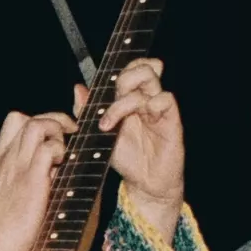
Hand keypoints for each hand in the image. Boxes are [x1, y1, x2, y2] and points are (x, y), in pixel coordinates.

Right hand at [0, 107, 72, 250]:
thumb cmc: (6, 221)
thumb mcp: (13, 189)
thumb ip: (31, 173)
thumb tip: (55, 167)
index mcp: (4, 158)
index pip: (14, 121)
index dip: (38, 119)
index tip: (54, 134)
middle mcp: (9, 157)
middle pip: (27, 117)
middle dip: (54, 120)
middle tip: (68, 137)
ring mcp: (19, 166)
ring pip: (37, 125)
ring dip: (57, 132)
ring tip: (63, 153)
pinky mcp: (31, 179)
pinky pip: (48, 149)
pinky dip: (60, 152)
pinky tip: (61, 168)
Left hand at [97, 55, 185, 225]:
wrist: (145, 183)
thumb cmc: (126, 158)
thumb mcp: (99, 134)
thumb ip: (88, 112)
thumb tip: (78, 88)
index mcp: (130, 99)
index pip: (130, 69)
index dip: (120, 69)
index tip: (103, 86)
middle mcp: (146, 99)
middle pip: (141, 67)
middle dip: (122, 80)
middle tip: (109, 104)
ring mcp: (159, 108)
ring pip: (150, 78)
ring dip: (127, 98)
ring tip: (112, 120)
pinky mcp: (171, 120)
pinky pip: (165, 99)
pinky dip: (151, 105)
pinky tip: (140, 121)